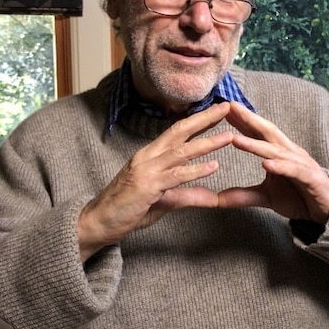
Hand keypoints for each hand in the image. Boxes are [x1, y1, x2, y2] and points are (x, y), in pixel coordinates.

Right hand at [77, 102, 233, 260]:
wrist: (99, 222)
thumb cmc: (128, 209)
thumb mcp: (163, 201)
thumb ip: (187, 195)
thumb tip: (212, 198)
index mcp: (150, 155)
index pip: (177, 131)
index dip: (198, 120)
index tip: (218, 111)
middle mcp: (148, 156)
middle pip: (180, 131)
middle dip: (205, 118)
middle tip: (227, 106)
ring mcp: (146, 170)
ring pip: (181, 151)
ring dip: (207, 143)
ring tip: (229, 136)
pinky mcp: (147, 186)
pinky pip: (176, 175)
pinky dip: (196, 170)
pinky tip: (214, 166)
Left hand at [218, 101, 328, 222]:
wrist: (328, 211)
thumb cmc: (298, 196)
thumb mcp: (265, 197)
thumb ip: (243, 196)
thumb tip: (217, 199)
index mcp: (278, 153)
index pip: (258, 132)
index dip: (242, 120)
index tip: (222, 109)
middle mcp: (288, 153)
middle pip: (266, 132)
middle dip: (248, 119)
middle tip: (228, 107)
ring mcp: (300, 163)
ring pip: (276, 151)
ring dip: (255, 144)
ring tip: (236, 139)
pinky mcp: (310, 178)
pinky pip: (293, 170)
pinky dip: (280, 166)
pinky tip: (266, 164)